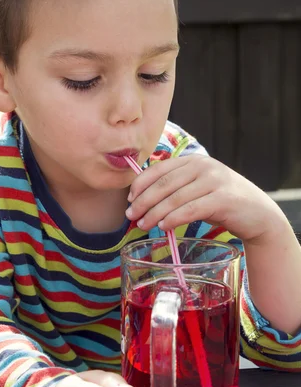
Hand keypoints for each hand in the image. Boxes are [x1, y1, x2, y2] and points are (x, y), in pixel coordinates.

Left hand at [126, 154, 283, 242]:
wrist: (258, 214)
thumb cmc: (221, 203)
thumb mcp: (197, 189)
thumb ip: (176, 188)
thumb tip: (140, 200)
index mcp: (194, 161)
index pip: (160, 169)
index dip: (141, 184)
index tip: (129, 199)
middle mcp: (204, 166)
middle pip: (164, 183)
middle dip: (143, 200)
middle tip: (131, 215)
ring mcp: (214, 181)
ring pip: (175, 197)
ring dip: (154, 212)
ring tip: (142, 224)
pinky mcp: (223, 199)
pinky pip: (190, 209)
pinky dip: (173, 218)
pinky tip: (163, 226)